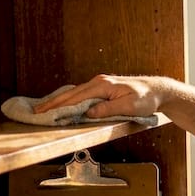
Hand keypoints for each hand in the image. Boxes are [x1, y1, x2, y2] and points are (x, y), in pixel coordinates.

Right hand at [35, 74, 169, 118]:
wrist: (157, 90)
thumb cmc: (146, 98)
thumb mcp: (129, 106)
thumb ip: (108, 109)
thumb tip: (88, 113)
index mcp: (102, 85)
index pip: (75, 97)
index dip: (59, 106)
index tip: (45, 113)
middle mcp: (98, 82)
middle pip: (71, 94)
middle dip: (52, 103)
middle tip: (37, 112)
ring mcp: (100, 84)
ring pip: (74, 93)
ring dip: (59, 102)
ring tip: (44, 109)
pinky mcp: (103, 89)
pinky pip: (81, 94)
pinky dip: (70, 100)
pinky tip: (63, 104)